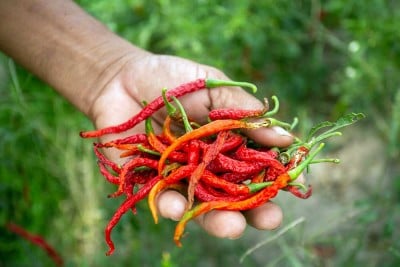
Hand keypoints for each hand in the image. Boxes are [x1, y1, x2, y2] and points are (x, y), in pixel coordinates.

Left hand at [89, 53, 293, 238]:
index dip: (276, 177)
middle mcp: (209, 165)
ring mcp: (181, 176)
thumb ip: (244, 112)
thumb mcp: (214, 86)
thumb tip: (286, 137)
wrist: (122, 78)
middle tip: (270, 220)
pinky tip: (179, 206)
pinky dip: (172, 205)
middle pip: (235, 195)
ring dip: (218, 220)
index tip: (294, 183)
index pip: (258, 167)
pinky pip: (164, 199)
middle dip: (254, 210)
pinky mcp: (151, 182)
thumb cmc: (173, 78)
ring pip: (203, 205)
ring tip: (232, 227)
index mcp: (229, 143)